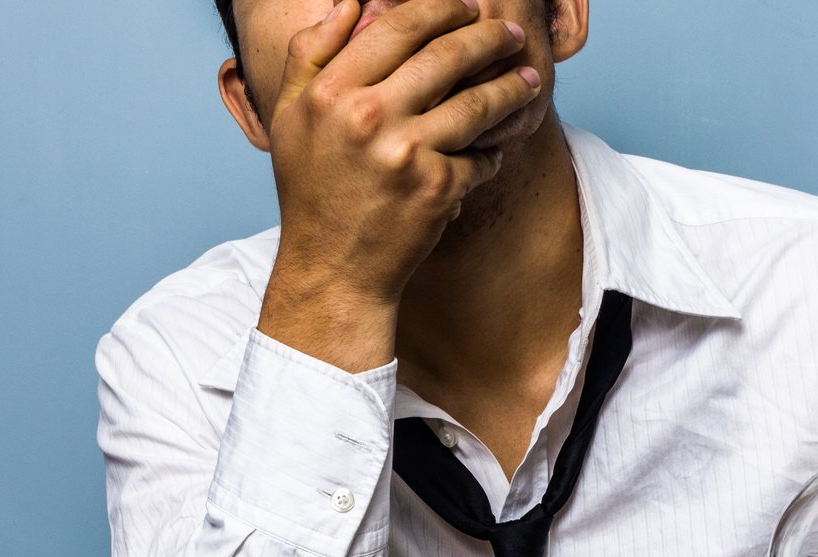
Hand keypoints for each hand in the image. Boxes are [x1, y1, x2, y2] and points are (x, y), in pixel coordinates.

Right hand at [253, 0, 540, 368]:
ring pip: (476, 103)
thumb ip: (311, 53)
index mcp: (331, 91)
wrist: (333, 270)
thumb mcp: (290, 116)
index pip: (399, 26)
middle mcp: (367, 116)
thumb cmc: (312, 190)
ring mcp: (406, 153)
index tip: (466, 7)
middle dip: (487, 37)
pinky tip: (496, 149)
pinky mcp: (437, 188)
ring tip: (527, 80)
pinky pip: (480, 157)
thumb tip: (351, 2)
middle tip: (508, 33)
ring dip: (510, 88)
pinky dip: (491, 152)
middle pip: (446, 55)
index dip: (441, 8)